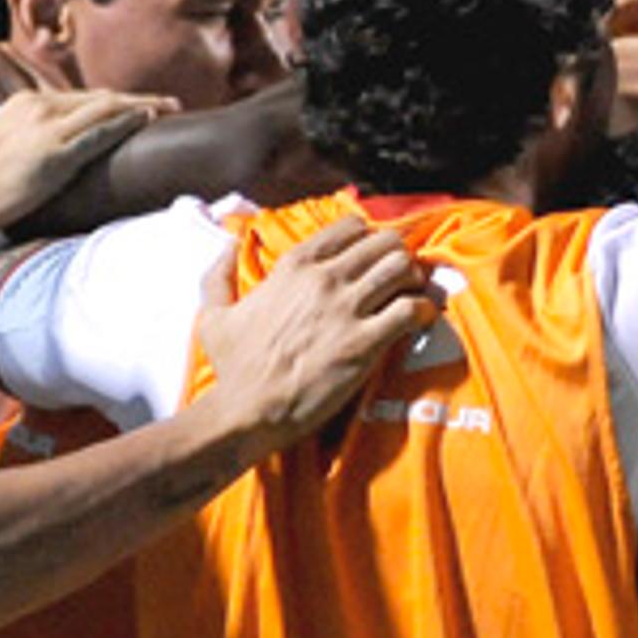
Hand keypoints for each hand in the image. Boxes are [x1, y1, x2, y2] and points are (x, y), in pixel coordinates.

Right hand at [0, 89, 172, 244]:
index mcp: (22, 105)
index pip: (76, 98)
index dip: (108, 101)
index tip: (133, 105)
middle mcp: (38, 109)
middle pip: (99, 99)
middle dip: (135, 101)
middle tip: (167, 104)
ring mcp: (48, 129)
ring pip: (106, 109)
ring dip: (142, 106)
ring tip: (171, 108)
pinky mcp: (56, 154)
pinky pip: (99, 133)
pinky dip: (126, 123)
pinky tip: (149, 119)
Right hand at [191, 223, 440, 443]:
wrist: (246, 411)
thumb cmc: (233, 367)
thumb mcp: (214, 314)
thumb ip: (219, 275)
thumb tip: (227, 246)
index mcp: (293, 266)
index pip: (351, 226)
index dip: (369, 238)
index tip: (372, 257)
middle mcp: (323, 279)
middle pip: (385, 242)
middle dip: (398, 256)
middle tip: (400, 277)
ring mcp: (346, 309)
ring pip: (402, 267)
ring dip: (415, 279)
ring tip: (413, 295)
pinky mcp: (364, 342)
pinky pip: (411, 310)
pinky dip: (423, 311)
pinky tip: (420, 320)